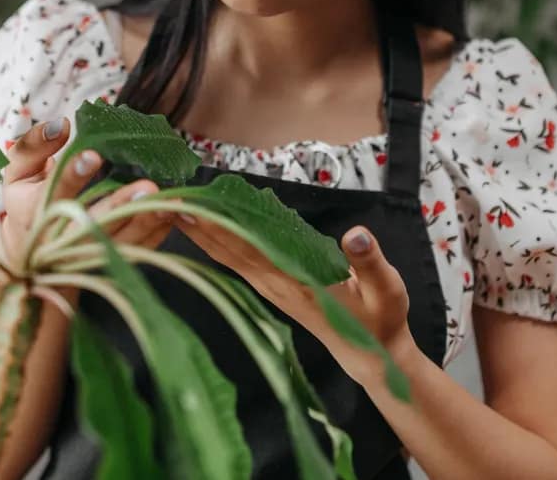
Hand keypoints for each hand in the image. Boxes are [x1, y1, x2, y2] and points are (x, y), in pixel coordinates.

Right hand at [0, 118, 176, 263]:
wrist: (32, 259)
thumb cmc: (26, 205)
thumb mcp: (19, 174)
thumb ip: (34, 146)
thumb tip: (62, 125)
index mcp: (34, 213)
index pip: (53, 193)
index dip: (72, 175)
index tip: (93, 155)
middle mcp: (59, 240)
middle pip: (90, 226)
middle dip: (119, 207)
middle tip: (147, 187)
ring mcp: (84, 256)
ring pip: (118, 243)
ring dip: (146, 223)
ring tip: (170, 202)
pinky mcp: (106, 263)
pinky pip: (134, 252)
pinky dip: (156, 235)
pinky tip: (172, 214)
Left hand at [178, 218, 414, 383]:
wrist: (371, 356)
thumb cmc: (379, 320)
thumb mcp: (386, 289)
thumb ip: (370, 261)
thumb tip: (355, 234)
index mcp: (296, 282)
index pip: (249, 249)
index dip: (220, 227)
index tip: (193, 206)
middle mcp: (277, 285)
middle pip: (230, 252)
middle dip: (201, 226)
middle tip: (171, 200)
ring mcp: (274, 289)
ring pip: (231, 259)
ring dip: (206, 235)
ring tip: (181, 211)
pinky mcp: (277, 289)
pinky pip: (242, 264)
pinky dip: (223, 245)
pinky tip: (211, 233)